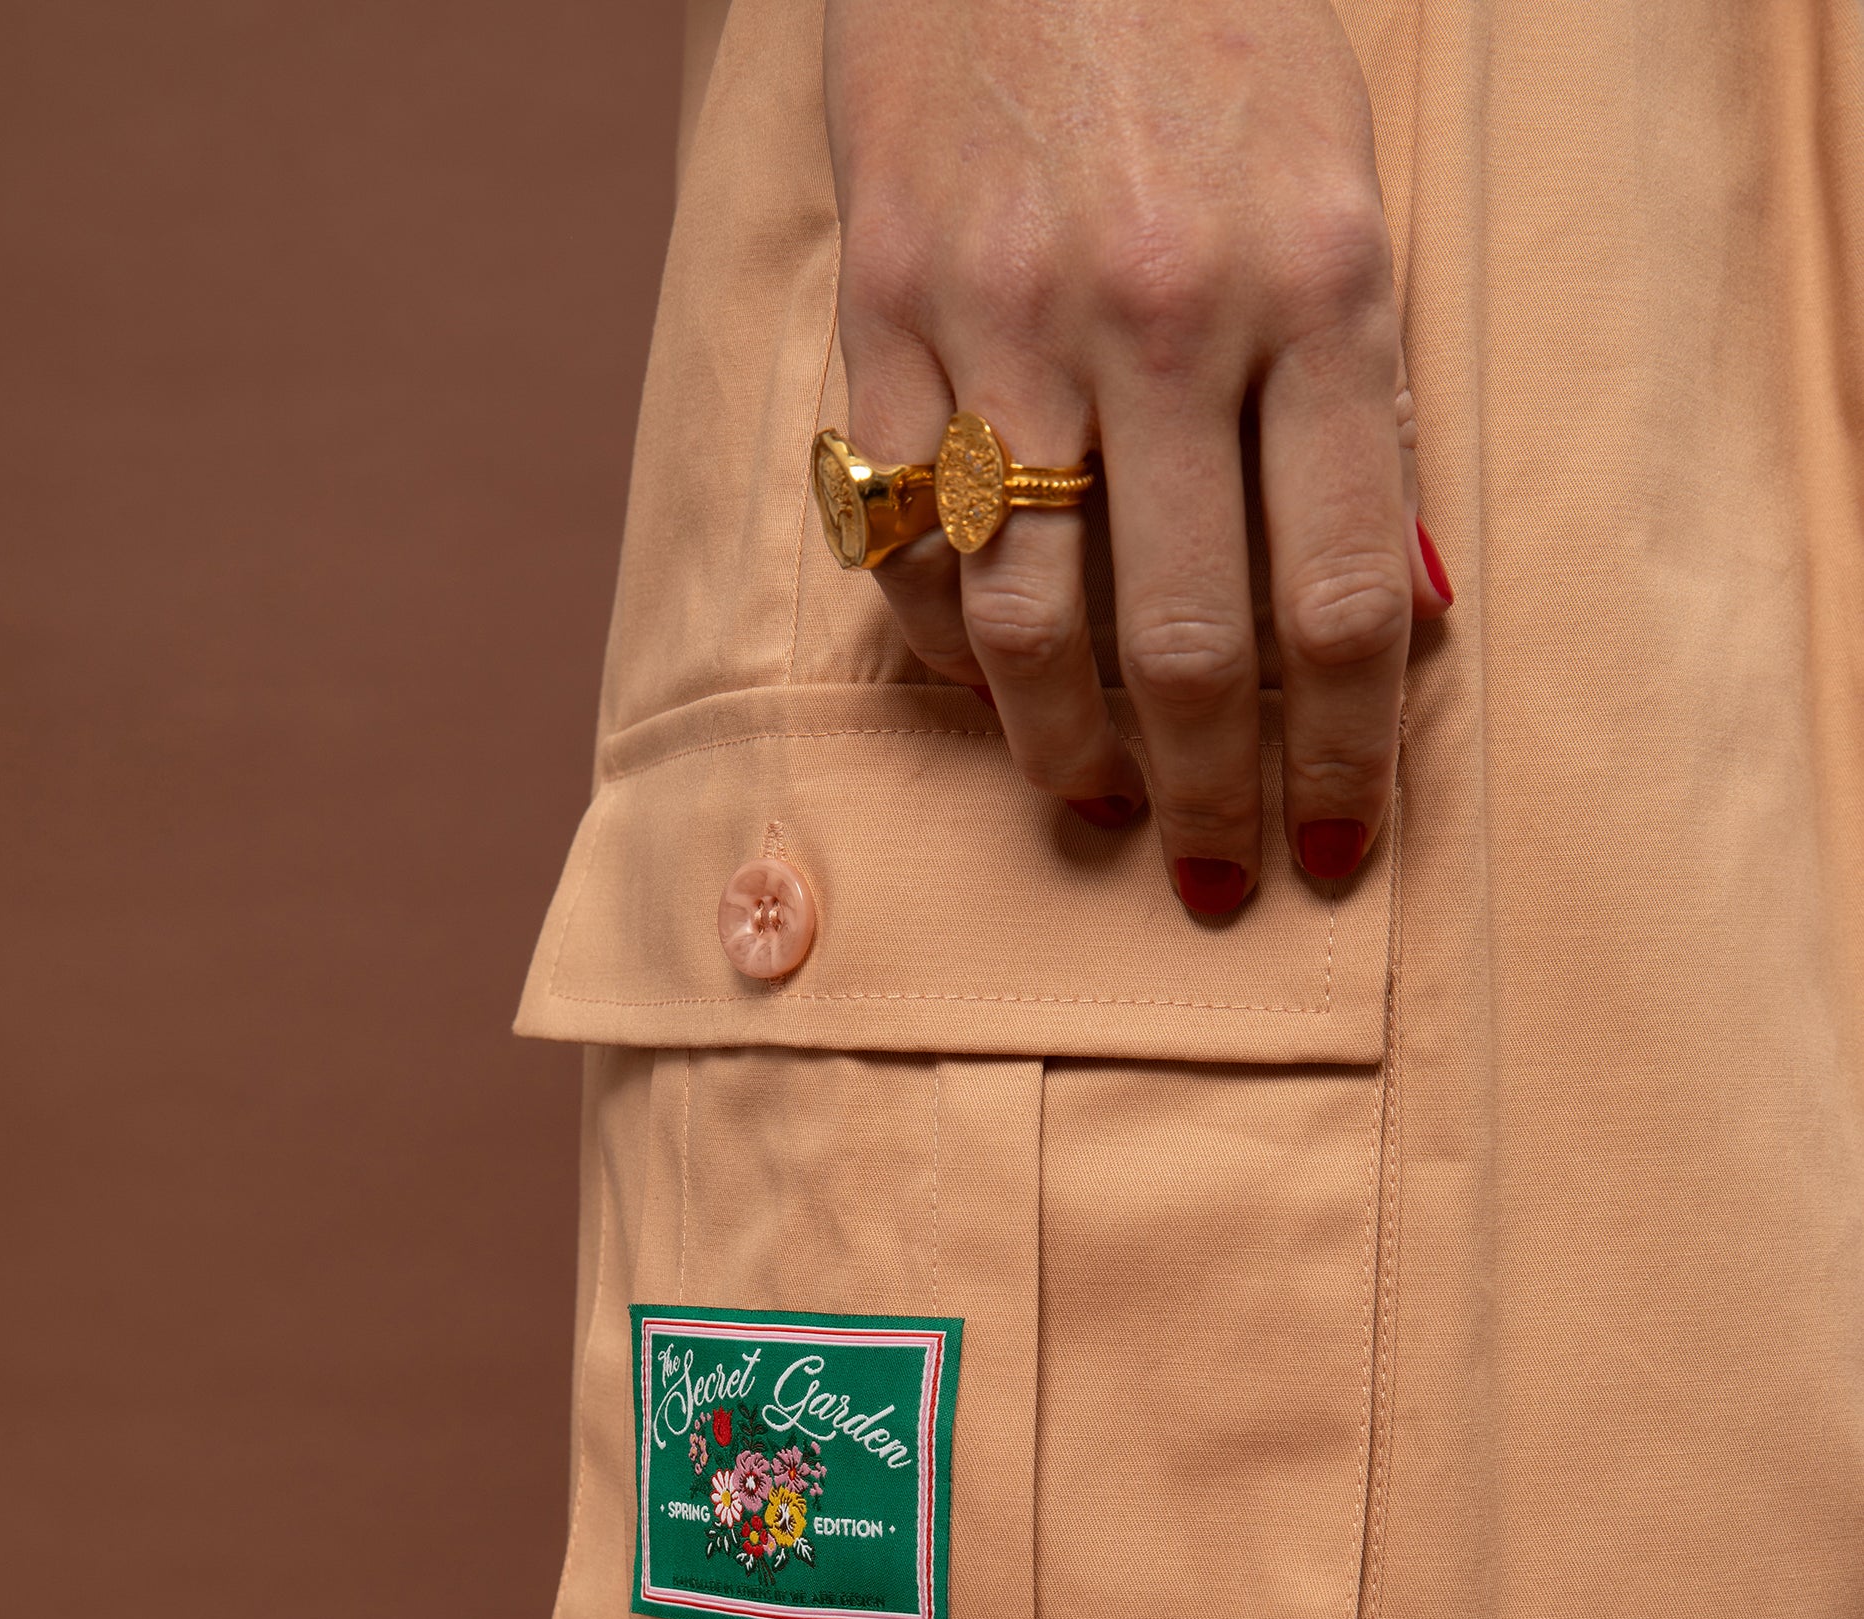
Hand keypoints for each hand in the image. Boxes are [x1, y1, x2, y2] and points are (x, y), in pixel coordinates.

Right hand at [823, 0, 1449, 913]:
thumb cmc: (1211, 52)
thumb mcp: (1343, 197)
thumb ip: (1361, 410)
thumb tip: (1393, 626)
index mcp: (1318, 281)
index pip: (1344, 593)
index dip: (1345, 759)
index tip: (1335, 852)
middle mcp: (1165, 311)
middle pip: (1186, 642)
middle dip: (1206, 797)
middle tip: (1207, 877)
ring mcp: (1008, 312)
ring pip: (1025, 621)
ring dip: (1062, 751)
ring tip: (1092, 802)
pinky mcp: (883, 307)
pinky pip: (902, 540)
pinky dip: (944, 643)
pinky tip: (984, 679)